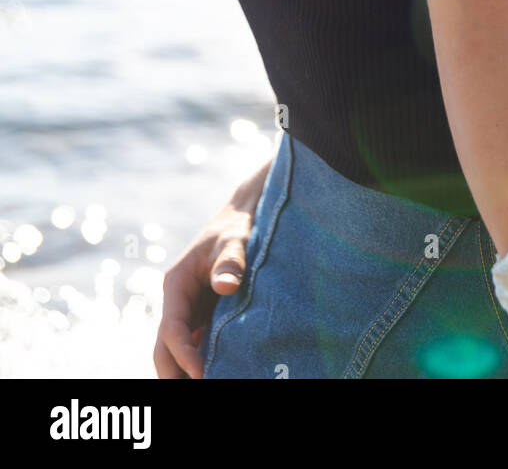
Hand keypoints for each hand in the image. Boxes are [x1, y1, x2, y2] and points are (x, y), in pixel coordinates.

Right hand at [153, 170, 265, 378]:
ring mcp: (189, 311)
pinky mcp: (204, 316)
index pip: (172, 328)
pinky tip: (220, 372)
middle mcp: (178, 301)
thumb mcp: (235, 239)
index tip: (200, 373)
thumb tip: (225, 285)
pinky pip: (198, 345)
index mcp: (176, 284)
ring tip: (209, 382)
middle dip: (174, 372)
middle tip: (197, 388)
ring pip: (179, 350)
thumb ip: (231, 261)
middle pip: (165, 347)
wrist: (243, 218)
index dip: (183, 353)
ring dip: (186, 370)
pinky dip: (202, 362)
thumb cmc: (237, 226)